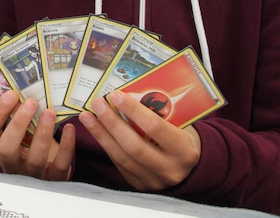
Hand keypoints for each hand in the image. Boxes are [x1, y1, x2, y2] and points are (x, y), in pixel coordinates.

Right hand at [0, 90, 73, 180]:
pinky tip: (69, 128)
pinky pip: (60, 163)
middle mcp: (10, 164)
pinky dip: (66, 145)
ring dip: (43, 133)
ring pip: (35, 157)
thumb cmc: (29, 145)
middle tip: (30, 102)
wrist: (48, 169)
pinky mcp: (53, 178)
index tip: (11, 94)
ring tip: (50, 112)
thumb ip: (16, 116)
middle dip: (18, 123)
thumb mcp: (18, 132)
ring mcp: (31, 174)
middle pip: (7, 148)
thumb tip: (21, 89)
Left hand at [79, 91, 200, 190]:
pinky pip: (119, 164)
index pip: (155, 127)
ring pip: (122, 157)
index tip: (115, 95)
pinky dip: (106, 145)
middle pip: (134, 145)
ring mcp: (154, 181)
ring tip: (87, 116)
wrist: (193, 168)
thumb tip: (127, 94)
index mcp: (185, 151)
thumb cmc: (184, 137)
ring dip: (101, 134)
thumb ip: (160, 114)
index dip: (133, 110)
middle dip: (111, 122)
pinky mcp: (140, 185)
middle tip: (97, 103)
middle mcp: (170, 169)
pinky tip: (96, 131)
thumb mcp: (181, 125)